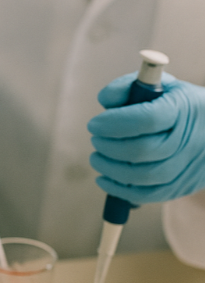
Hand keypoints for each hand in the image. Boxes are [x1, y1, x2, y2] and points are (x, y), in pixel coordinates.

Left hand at [89, 73, 204, 202]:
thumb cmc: (178, 105)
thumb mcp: (160, 86)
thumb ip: (129, 86)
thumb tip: (104, 101)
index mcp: (183, 109)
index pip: (146, 119)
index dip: (114, 123)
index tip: (94, 124)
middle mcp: (189, 140)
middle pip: (142, 151)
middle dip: (109, 147)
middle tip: (95, 140)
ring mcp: (187, 167)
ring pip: (143, 176)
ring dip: (110, 169)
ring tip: (96, 158)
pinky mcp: (182, 186)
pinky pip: (148, 195)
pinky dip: (120, 190)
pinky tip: (104, 179)